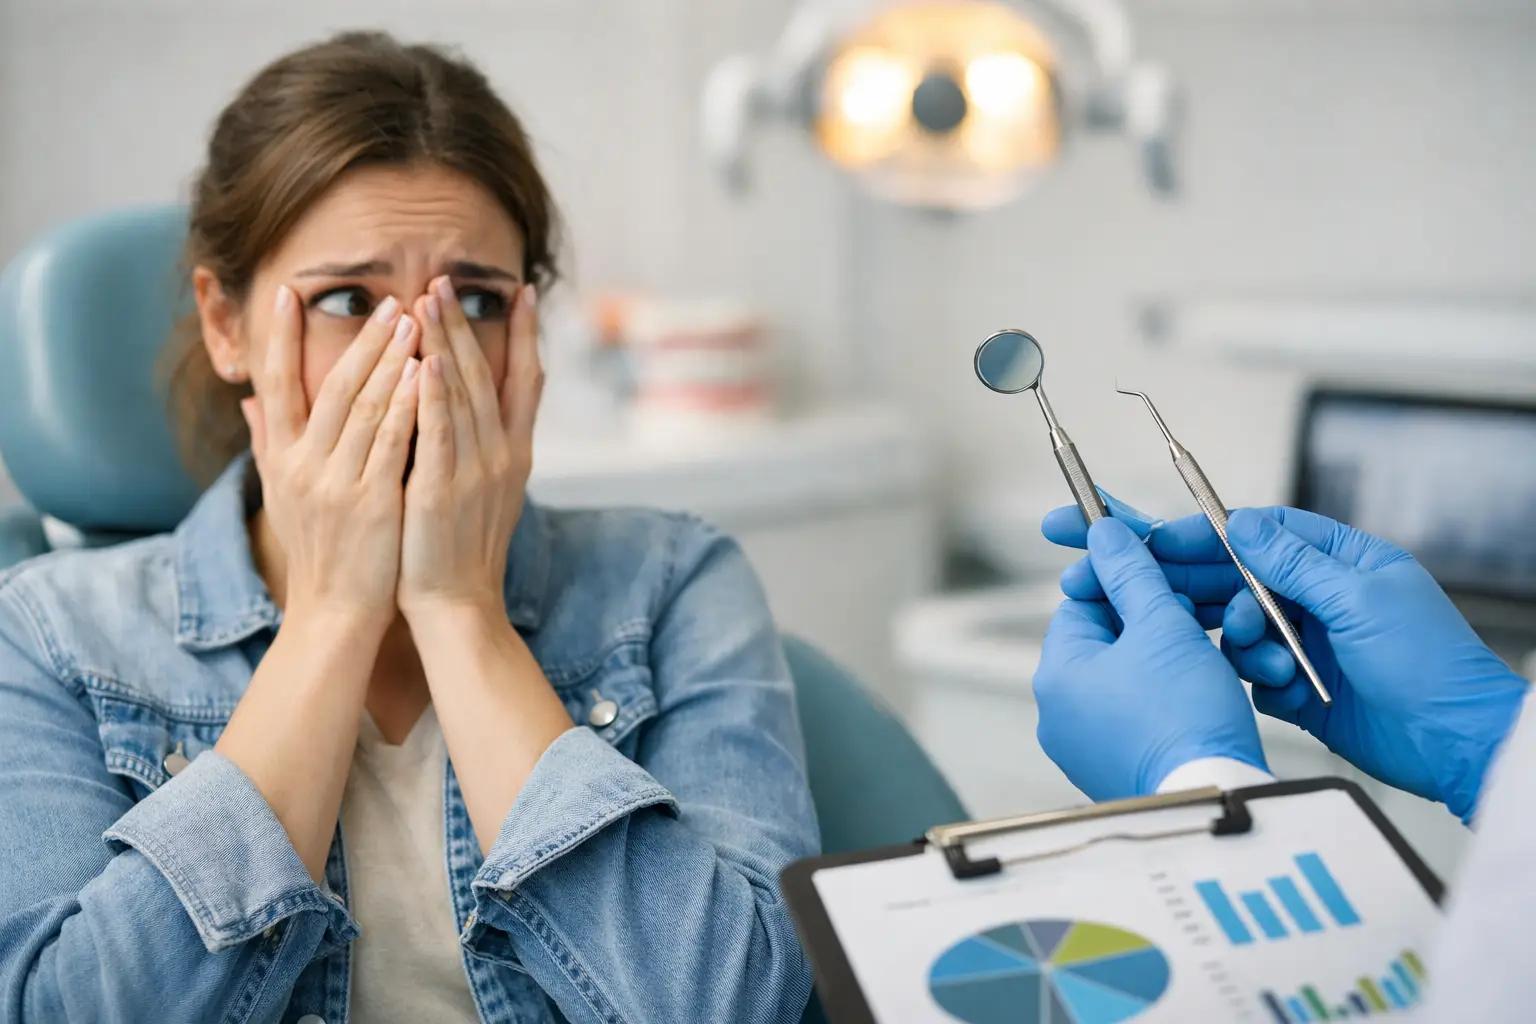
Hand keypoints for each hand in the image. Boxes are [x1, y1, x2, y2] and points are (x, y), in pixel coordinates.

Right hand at [241, 286, 420, 628]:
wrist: (332, 614)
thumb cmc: (318, 552)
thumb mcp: (282, 496)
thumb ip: (267, 443)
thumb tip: (248, 399)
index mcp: (282, 460)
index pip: (276, 386)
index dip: (281, 338)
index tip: (290, 293)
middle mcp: (303, 466)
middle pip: (330, 388)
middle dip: (360, 341)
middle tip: (387, 301)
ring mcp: (336, 483)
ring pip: (363, 408)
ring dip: (388, 360)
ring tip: (411, 320)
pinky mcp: (372, 502)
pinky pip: (391, 442)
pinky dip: (406, 404)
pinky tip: (424, 373)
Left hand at [397, 277, 542, 618]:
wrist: (459, 607)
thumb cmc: (460, 552)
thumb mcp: (483, 492)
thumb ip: (479, 447)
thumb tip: (469, 409)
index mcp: (513, 454)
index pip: (525, 382)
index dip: (525, 335)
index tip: (521, 292)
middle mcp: (501, 456)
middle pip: (487, 376)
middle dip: (467, 324)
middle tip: (448, 278)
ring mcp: (474, 472)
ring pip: (462, 394)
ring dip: (446, 344)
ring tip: (429, 299)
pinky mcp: (441, 491)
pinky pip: (438, 434)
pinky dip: (433, 396)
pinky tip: (422, 362)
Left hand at [1035, 518, 1267, 800]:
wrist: (1213, 799)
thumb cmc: (1184, 716)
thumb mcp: (1162, 626)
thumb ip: (1133, 573)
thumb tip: (1103, 532)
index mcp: (1055, 672)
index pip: (1082, 601)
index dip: (1127, 579)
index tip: (1169, 576)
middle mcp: (1059, 713)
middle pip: (1111, 640)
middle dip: (1162, 622)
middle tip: (1203, 618)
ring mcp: (1087, 747)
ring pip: (1136, 677)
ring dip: (1179, 658)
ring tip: (1219, 655)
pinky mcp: (1121, 771)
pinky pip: (1147, 716)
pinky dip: (1179, 698)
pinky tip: (1213, 691)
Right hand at [1046, 502, 1529, 819]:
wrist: (1456, 745)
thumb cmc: (1430, 664)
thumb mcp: (1359, 599)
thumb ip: (1293, 562)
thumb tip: (1239, 522)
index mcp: (1336, 559)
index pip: (1254, 533)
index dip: (1199, 534)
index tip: (1152, 540)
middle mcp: (1313, 595)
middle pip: (1230, 578)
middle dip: (1191, 586)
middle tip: (1147, 593)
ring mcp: (1301, 641)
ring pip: (1232, 627)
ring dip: (1237, 639)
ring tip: (1266, 654)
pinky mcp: (1293, 685)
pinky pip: (1246, 671)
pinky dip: (1256, 676)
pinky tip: (1283, 683)